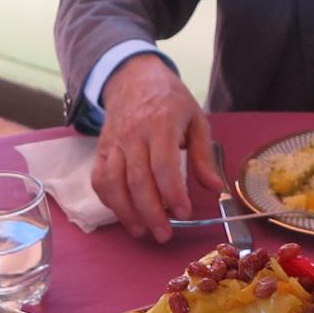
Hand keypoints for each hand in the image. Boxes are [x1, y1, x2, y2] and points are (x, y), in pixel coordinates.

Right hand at [92, 53, 222, 243]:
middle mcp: (133, 134)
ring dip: (126, 212)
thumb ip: (203, 155)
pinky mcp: (101, 149)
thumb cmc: (170, 100)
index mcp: (161, 123)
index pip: (163, 165)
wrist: (133, 77)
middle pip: (137, 180)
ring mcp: (113, 142)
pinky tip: (124, 214)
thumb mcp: (196, 119)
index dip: (173, 193)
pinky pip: (99, 179)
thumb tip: (214, 187)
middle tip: (165, 235)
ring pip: (113, 183)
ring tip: (143, 232)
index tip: (184, 213)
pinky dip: (109, 201)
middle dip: (151, 213)